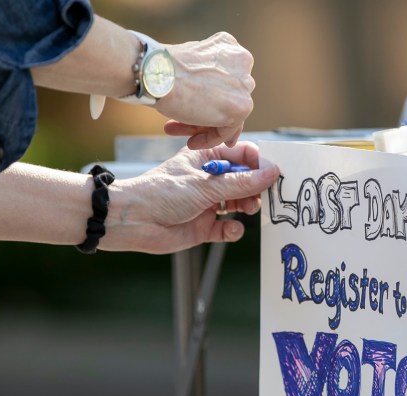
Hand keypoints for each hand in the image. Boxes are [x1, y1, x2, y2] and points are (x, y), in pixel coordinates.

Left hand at [100, 141, 278, 253]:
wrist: (134, 221)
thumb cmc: (161, 193)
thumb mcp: (205, 185)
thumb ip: (241, 182)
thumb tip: (272, 173)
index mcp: (207, 158)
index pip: (243, 155)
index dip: (259, 163)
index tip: (272, 174)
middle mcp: (210, 179)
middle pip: (246, 180)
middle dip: (256, 188)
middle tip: (261, 196)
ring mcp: (208, 202)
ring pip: (240, 203)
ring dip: (247, 207)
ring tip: (247, 210)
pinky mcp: (204, 226)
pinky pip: (228, 228)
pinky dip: (232, 229)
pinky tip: (229, 229)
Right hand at [155, 32, 254, 149]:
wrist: (155, 73)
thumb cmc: (161, 69)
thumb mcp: (189, 69)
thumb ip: (206, 80)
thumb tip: (214, 106)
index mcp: (229, 47)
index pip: (227, 82)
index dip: (210, 100)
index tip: (195, 112)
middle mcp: (243, 61)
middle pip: (229, 98)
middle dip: (209, 116)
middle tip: (187, 129)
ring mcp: (244, 84)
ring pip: (229, 116)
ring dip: (207, 129)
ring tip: (188, 139)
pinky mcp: (242, 106)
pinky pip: (227, 130)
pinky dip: (211, 139)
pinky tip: (192, 142)